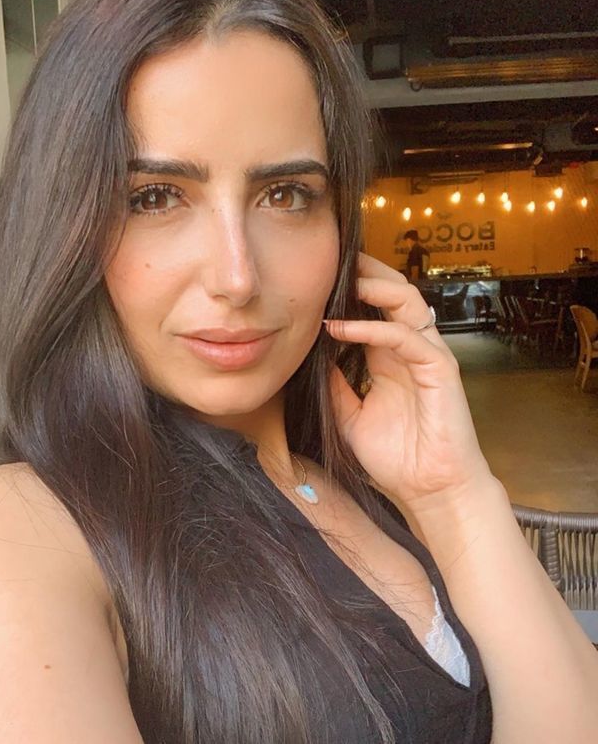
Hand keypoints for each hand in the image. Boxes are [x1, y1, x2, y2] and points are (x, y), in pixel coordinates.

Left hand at [324, 252, 492, 508]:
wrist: (429, 492)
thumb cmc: (396, 459)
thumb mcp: (349, 416)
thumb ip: (335, 384)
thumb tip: (312, 356)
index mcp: (391, 358)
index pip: (375, 308)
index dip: (352, 289)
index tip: (320, 277)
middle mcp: (411, 350)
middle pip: (394, 293)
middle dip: (366, 271)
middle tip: (332, 259)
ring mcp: (428, 356)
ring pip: (407, 302)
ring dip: (373, 286)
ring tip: (339, 279)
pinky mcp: (440, 369)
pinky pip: (406, 336)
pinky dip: (372, 327)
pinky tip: (340, 328)